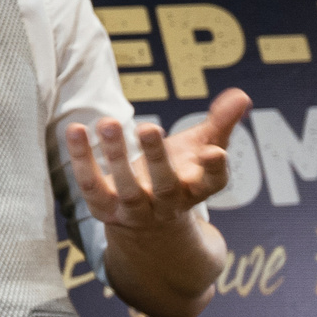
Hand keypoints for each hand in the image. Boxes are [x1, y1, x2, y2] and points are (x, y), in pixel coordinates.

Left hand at [64, 88, 251, 232]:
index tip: (215, 151)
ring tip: (109, 121)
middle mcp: (168, 205)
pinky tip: (75, 129)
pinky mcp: (104, 209)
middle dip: (156, 157)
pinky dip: (81, 159)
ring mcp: (135, 211)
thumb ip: (220, 123)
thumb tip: (241, 95)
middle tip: (149, 126)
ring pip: (127, 189)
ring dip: (116, 156)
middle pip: (165, 186)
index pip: (212, 183)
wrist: (149, 222)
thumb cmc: (180, 173)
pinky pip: (91, 185)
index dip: (214, 169)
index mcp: (197, 189)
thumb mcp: (201, 147)